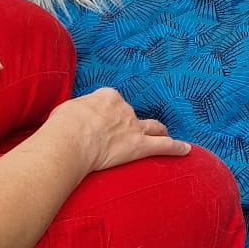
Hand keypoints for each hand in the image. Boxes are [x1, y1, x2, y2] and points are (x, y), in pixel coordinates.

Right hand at [47, 87, 191, 172]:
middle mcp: (123, 109)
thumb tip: (70, 120)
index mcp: (106, 97)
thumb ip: (75, 113)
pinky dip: (176, 148)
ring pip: (153, 127)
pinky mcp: (140, 146)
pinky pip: (164, 146)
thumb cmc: (62, 127)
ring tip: (164, 134)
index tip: (102, 120)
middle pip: (132, 115)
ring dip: (159, 130)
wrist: (70, 140)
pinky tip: (186, 150)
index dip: (108, 112)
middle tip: (124, 133)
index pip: (113, 102)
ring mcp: (133, 127)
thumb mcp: (66, 110)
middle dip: (130, 123)